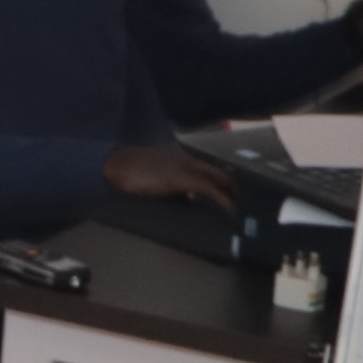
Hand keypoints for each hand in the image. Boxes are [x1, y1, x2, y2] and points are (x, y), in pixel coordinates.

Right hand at [102, 141, 235, 204]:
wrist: (114, 165)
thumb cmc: (127, 172)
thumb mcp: (152, 175)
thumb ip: (169, 181)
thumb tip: (183, 196)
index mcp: (178, 153)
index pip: (208, 164)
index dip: (223, 175)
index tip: (235, 187)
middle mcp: (186, 156)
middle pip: (218, 168)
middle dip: (234, 183)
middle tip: (247, 197)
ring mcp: (185, 165)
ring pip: (219, 176)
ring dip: (233, 191)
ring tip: (244, 203)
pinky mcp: (182, 178)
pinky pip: (210, 188)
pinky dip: (223, 199)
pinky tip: (230, 208)